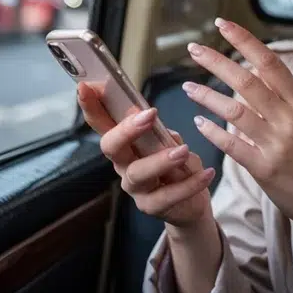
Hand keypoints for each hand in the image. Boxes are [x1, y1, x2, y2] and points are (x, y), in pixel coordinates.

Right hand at [77, 82, 214, 226]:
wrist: (193, 202)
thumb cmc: (177, 164)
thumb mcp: (169, 141)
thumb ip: (158, 130)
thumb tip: (149, 116)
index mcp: (124, 144)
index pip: (102, 123)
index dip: (91, 106)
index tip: (85, 86)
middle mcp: (123, 164)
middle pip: (111, 147)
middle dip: (126, 130)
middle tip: (149, 115)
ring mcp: (135, 188)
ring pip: (138, 173)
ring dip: (160, 159)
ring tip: (183, 151)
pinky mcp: (151, 207)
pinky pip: (168, 196)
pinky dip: (189, 184)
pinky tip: (207, 173)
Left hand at [181, 18, 292, 241]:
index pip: (270, 63)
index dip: (245, 41)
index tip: (223, 25)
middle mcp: (289, 121)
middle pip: (246, 82)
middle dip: (217, 61)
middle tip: (194, 48)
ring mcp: (275, 145)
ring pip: (234, 112)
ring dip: (207, 97)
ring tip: (188, 86)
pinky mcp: (263, 169)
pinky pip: (232, 146)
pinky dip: (213, 133)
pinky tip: (197, 122)